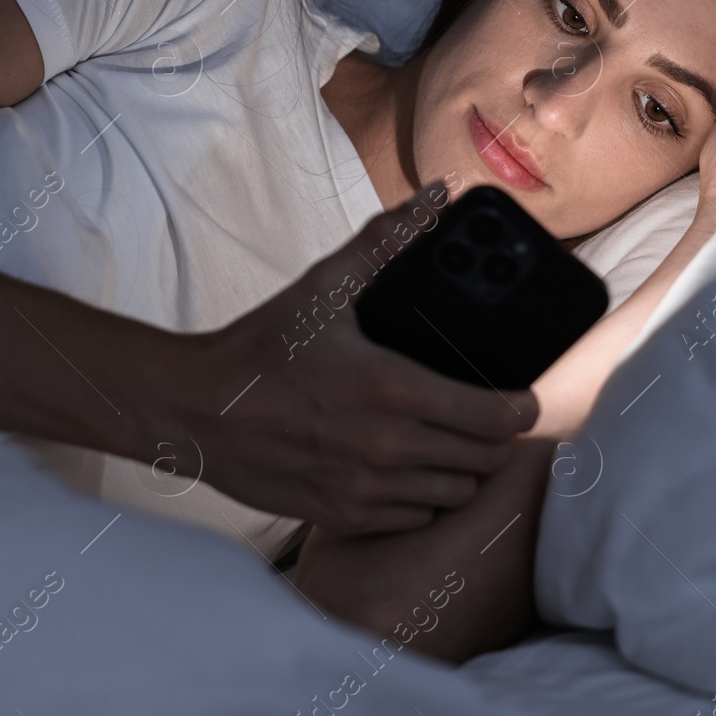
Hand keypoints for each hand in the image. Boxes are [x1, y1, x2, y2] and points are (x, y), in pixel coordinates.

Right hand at [152, 184, 538, 534]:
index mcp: (393, 390)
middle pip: (487, 459)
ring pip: (457, 493)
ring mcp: (367, 488)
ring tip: (447, 441)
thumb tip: (435, 199)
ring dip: (461, 468)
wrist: (194, 411)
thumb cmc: (261, 349)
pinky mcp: (345, 515)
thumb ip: (386, 242)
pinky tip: (406, 468)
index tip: (519, 396)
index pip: (499, 417)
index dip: (521, 406)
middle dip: (494, 436)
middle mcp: (388, 447)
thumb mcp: (324, 288)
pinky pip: (416, 517)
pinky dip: (422, 497)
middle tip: (482, 413)